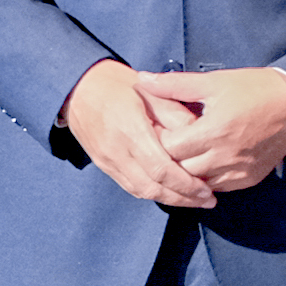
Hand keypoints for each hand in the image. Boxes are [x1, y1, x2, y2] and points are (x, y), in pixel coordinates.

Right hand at [62, 60, 219, 207]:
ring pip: (142, 192)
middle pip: (152, 187)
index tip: (206, 189)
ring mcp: (109, 161)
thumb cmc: (117, 85)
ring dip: (170, 200)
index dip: (185, 183)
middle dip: (183, 198)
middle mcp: (118, 151)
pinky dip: (153, 194)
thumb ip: (175, 114)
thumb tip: (200, 135)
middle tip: (207, 200)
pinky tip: (170, 194)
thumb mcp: (151, 90)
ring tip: (194, 201)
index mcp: (131, 129)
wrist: (79, 89)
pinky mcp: (105, 166)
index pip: (160, 168)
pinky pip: (130, 187)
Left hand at [141, 67, 285, 193]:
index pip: (169, 147)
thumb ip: (175, 85)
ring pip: (196, 183)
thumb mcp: (213, 82)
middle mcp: (224, 156)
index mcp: (214, 130)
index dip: (156, 139)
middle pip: (179, 169)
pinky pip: (217, 187)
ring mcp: (237, 171)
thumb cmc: (255, 89)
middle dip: (167, 157)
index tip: (153, 128)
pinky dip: (205, 178)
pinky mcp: (247, 179)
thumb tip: (143, 80)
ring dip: (186, 171)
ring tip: (181, 153)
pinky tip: (201, 162)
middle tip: (162, 143)